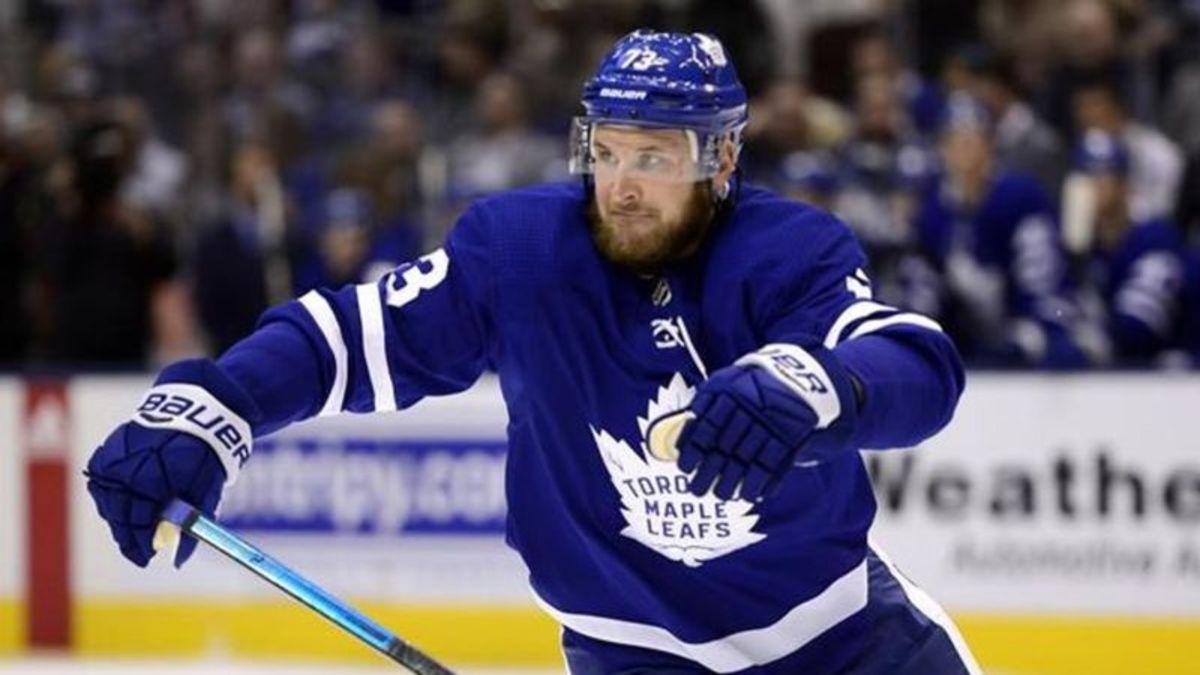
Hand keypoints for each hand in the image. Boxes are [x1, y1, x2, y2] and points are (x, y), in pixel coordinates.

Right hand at [84, 360, 258, 566]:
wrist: (195, 409)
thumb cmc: (207, 452)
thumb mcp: (206, 492)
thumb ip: (191, 527)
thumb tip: (178, 561)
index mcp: (148, 482)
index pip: (136, 525)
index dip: (140, 546)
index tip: (147, 559)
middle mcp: (123, 471)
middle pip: (118, 516)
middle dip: (129, 536)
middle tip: (141, 551)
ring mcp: (111, 460)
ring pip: (108, 503)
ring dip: (120, 518)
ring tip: (136, 529)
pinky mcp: (107, 451)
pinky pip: (104, 485)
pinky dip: (115, 498)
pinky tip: (129, 506)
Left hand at [660, 343, 857, 500]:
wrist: (793, 378)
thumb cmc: (748, 385)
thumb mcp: (722, 382)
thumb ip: (702, 405)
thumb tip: (682, 438)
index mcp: (729, 395)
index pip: (707, 427)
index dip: (694, 451)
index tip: (685, 468)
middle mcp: (748, 411)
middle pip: (725, 447)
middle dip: (709, 473)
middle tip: (697, 491)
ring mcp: (769, 425)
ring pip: (747, 459)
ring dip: (732, 482)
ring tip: (720, 496)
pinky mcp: (789, 438)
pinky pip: (773, 464)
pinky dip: (760, 482)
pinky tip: (749, 495)